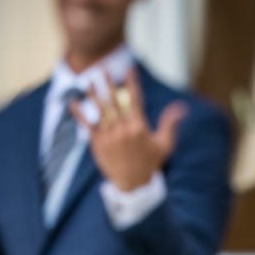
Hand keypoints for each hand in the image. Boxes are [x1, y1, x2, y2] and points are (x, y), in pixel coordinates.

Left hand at [70, 65, 185, 193]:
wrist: (133, 185)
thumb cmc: (150, 163)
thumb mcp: (164, 144)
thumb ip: (170, 124)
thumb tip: (181, 107)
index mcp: (139, 126)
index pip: (135, 99)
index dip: (132, 83)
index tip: (129, 68)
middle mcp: (123, 129)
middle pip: (114, 101)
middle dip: (108, 84)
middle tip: (103, 68)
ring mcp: (109, 136)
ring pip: (100, 111)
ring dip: (93, 95)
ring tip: (88, 81)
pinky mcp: (98, 144)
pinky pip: (87, 126)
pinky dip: (80, 114)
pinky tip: (73, 103)